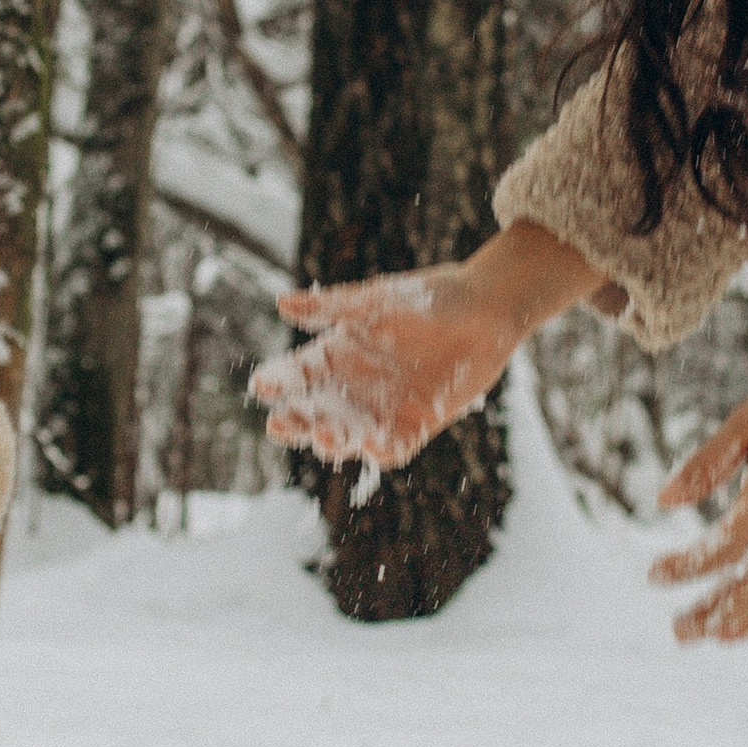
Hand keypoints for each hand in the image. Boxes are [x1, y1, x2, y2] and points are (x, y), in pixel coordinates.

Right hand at [251, 226, 591, 475]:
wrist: (486, 310)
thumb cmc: (429, 296)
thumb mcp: (377, 300)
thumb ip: (331, 306)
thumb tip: (281, 303)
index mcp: (340, 353)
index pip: (299, 373)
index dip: (279, 380)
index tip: (261, 384)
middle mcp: (358, 385)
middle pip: (316, 411)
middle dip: (296, 420)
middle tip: (279, 424)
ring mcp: (387, 407)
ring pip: (350, 433)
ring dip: (334, 439)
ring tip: (323, 437)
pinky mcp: (420, 423)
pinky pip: (397, 445)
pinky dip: (385, 450)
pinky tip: (373, 447)